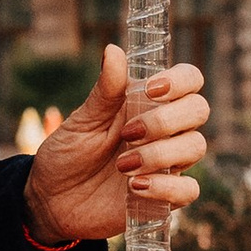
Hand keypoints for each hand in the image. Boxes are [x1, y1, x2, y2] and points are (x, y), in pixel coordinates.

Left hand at [25, 47, 209, 246]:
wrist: (51, 201)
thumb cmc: (67, 155)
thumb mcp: (81, 121)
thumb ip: (104, 92)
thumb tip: (113, 50)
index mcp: (146, 103)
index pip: (188, 80)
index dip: (180, 81)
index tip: (152, 90)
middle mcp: (164, 130)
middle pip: (198, 109)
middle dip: (166, 120)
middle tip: (128, 133)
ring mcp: (167, 162)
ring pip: (196, 146)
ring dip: (160, 154)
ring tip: (123, 166)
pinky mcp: (165, 196)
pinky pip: (189, 190)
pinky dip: (166, 187)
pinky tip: (135, 188)